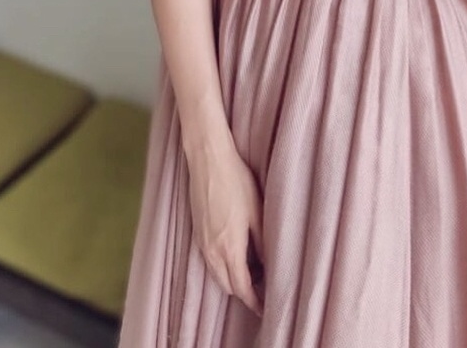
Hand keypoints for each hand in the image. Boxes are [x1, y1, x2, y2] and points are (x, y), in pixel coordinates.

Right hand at [187, 139, 265, 318]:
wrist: (208, 160)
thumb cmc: (236, 181)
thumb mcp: (257, 211)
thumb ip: (263, 242)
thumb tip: (270, 263)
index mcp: (230, 248)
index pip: (242, 287)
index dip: (254, 300)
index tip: (264, 305)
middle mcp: (212, 251)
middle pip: (227, 286)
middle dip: (244, 291)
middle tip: (263, 283)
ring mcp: (201, 242)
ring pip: (217, 274)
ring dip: (232, 278)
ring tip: (253, 267)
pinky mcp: (196, 232)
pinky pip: (209, 261)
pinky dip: (222, 265)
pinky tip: (236, 250)